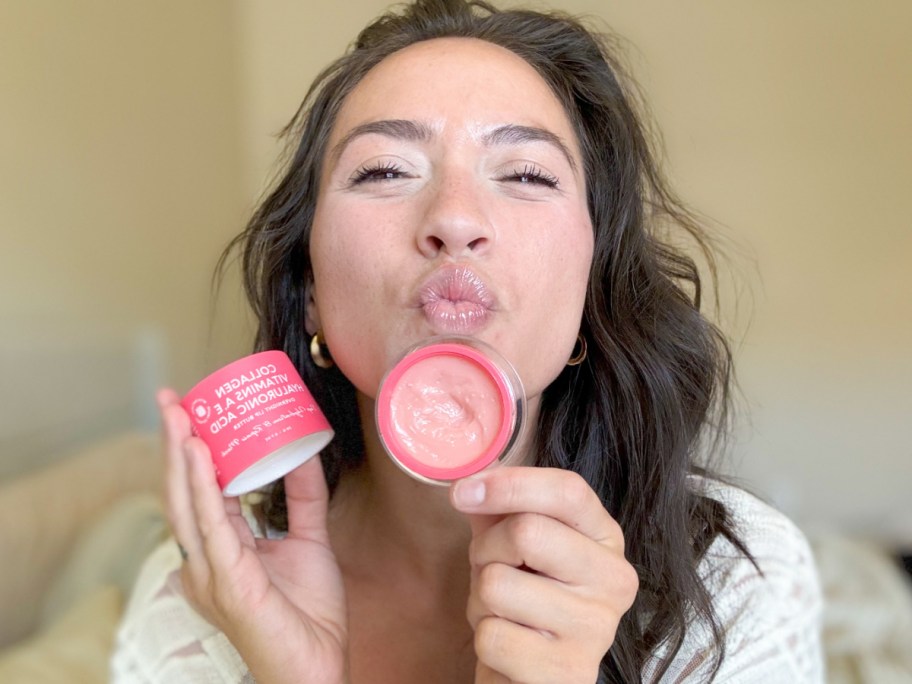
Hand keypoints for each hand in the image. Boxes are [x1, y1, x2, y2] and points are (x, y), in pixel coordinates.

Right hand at [158, 388, 348, 683]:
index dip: (191, 453)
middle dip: (174, 444)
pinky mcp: (227, 582)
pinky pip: (212, 525)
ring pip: (186, 503)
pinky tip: (201, 454)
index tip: (190, 412)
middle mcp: (205, 561)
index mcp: (218, 554)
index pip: (197, 494)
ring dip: (181, 455)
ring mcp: (210, 573)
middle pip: (181, 492)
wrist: (317, 667)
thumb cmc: (307, 615)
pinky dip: (204, 485)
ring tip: (179, 413)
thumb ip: (303, 497)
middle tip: (171, 399)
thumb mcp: (308, 540)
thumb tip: (302, 451)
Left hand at [450, 467, 637, 683]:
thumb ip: (499, 508)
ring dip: (481, 599)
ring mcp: (596, 629)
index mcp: (605, 538)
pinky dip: (485, 639)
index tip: (463, 492)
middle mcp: (614, 580)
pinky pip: (492, 636)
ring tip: (502, 612)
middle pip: (526, 531)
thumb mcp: (513, 545)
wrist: (530, 673)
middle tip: (492, 568)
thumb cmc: (523, 599)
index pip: (567, 491)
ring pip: (498, 584)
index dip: (509, 484)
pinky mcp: (568, 673)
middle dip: (486, 549)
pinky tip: (509, 644)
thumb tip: (468, 486)